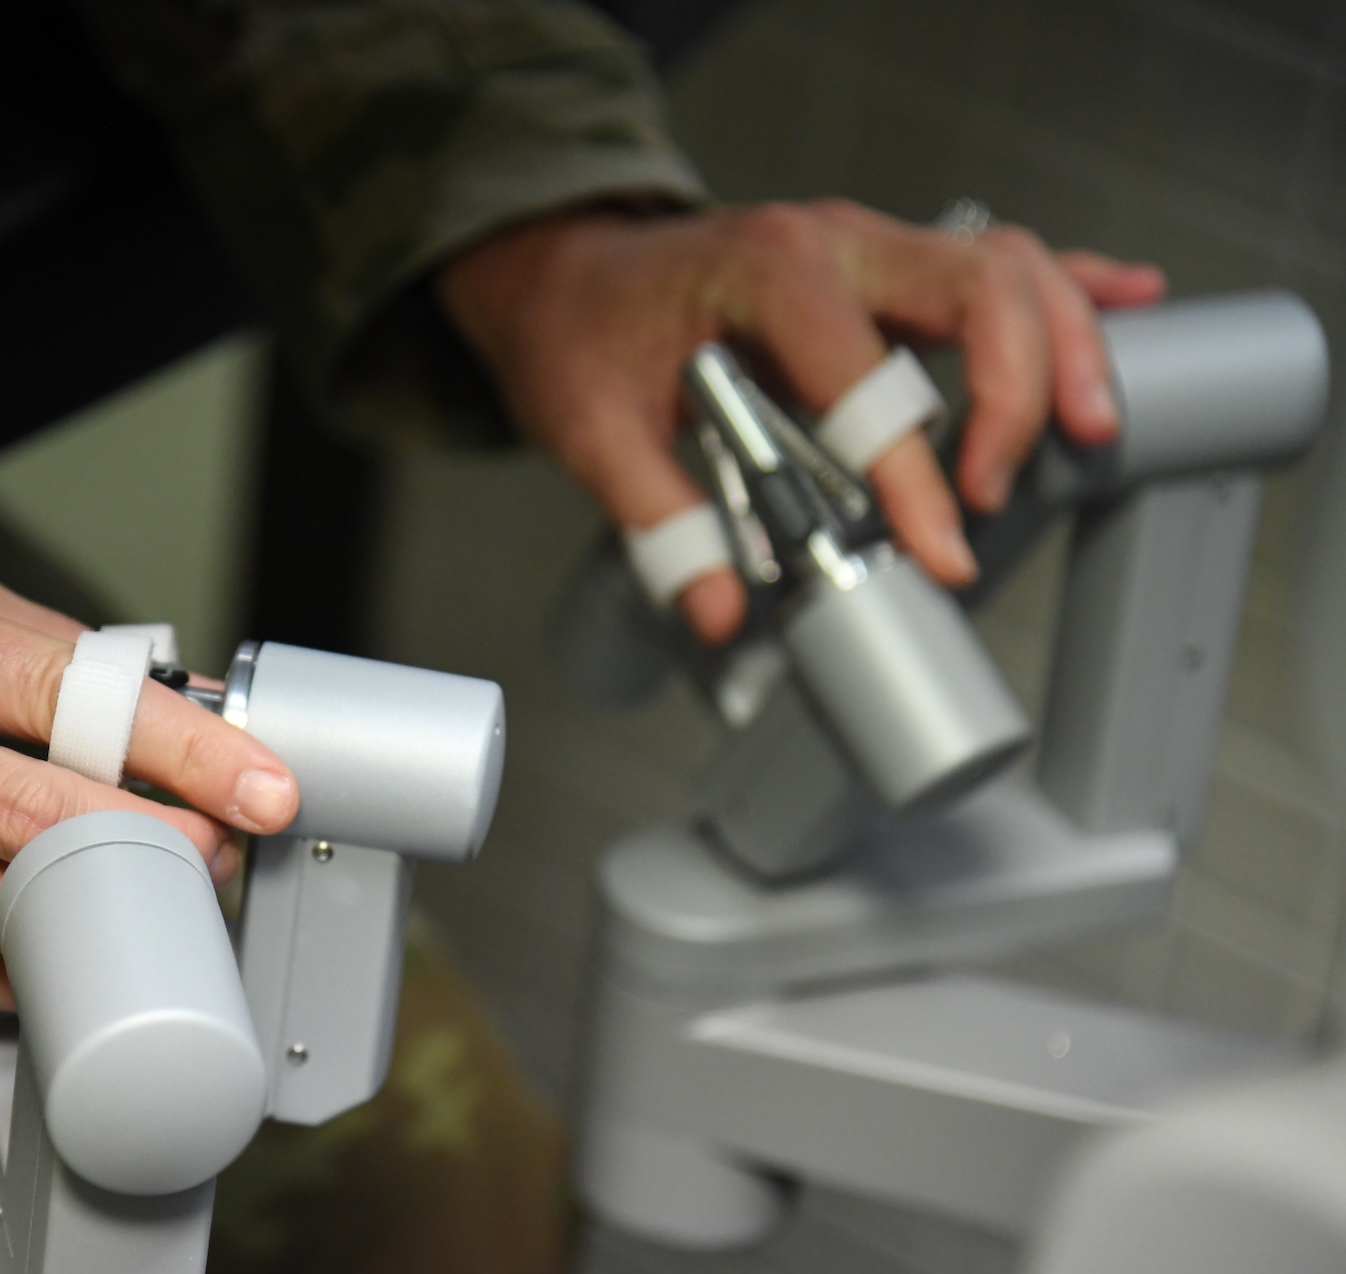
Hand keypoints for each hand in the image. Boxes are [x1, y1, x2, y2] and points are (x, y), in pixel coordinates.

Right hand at [0, 522, 299, 1006]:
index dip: (189, 751)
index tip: (264, 787)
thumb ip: (30, 647)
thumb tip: (155, 705)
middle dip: (160, 849)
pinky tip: (53, 952)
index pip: (76, 701)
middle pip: (47, 820)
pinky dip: (3, 967)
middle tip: (218, 854)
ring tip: (145, 901)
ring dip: (91, 915)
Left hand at [436, 199, 1164, 641]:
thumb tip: (720, 610)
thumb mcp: (589, 431)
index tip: (934, 548)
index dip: (906, 469)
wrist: (569, 277)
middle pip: (975, 286)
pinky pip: (999, 264)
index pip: (863, 367)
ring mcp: (870, 246)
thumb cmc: (582, 333)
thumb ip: (657, 521)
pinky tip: (1127, 305)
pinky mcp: (888, 268)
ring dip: (1062, 344)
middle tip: (995, 492)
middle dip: (1012, 391)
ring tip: (1089, 429)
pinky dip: (1068, 286)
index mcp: (763, 271)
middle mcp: (832, 240)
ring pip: (1007, 267)